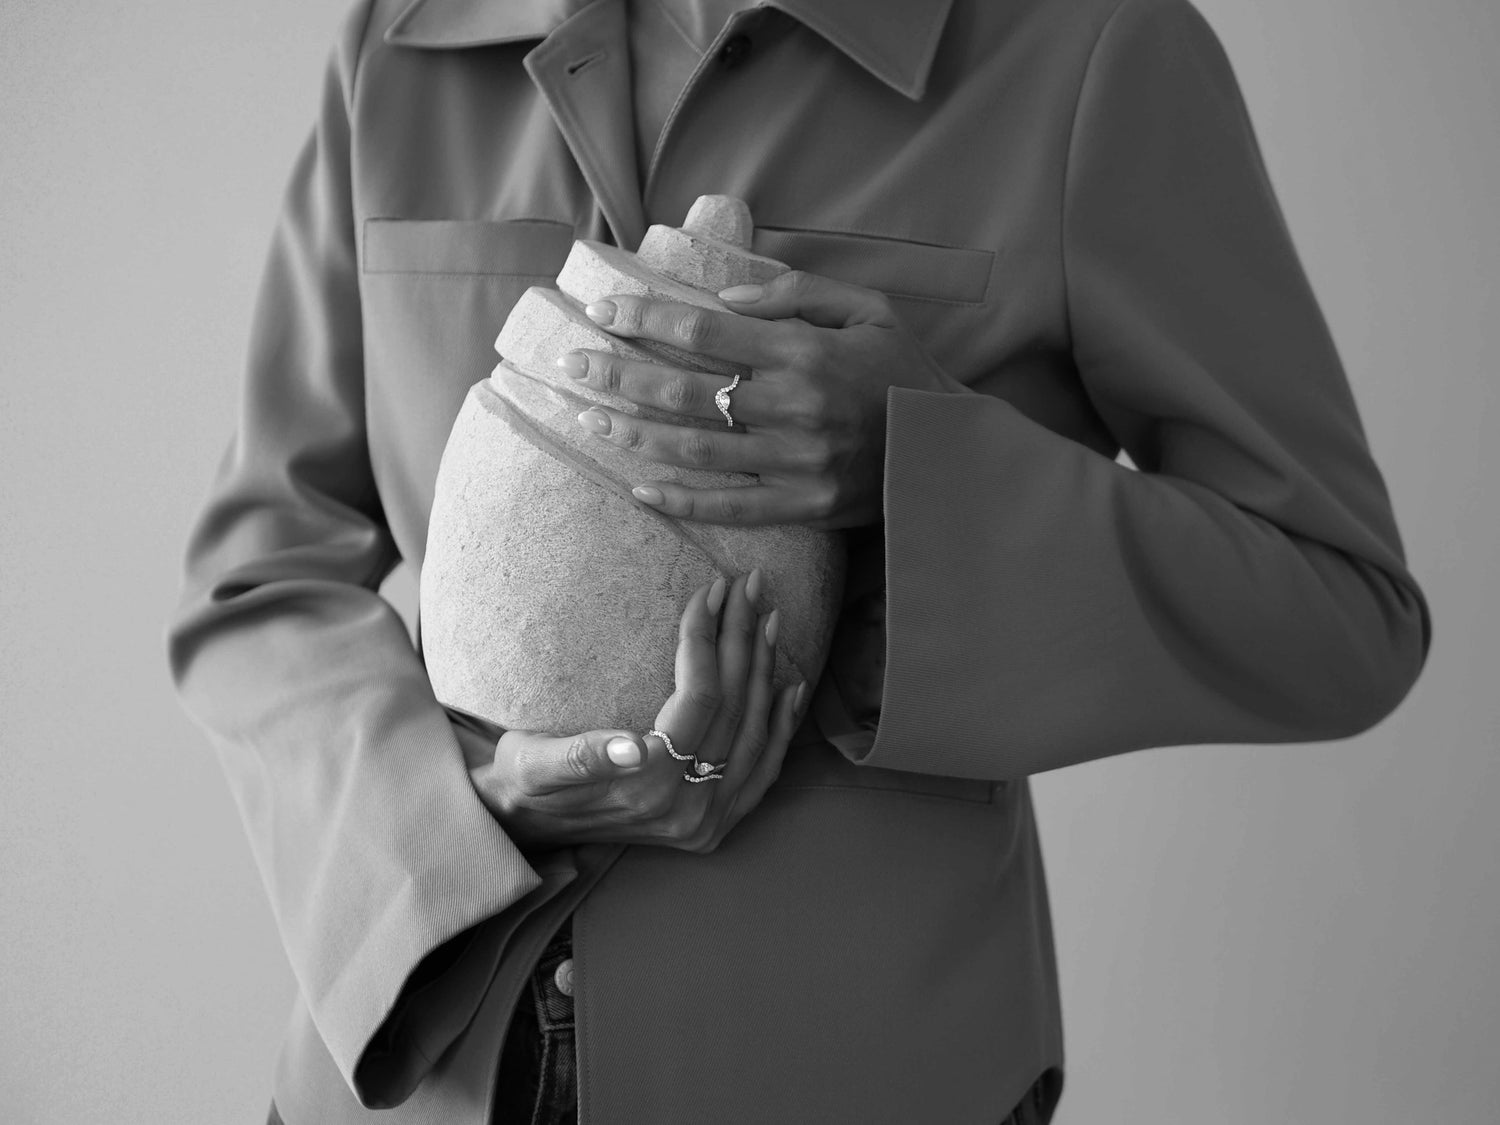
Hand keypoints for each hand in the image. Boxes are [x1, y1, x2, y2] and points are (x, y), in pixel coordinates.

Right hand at [469, 571, 805, 852]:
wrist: (524, 828)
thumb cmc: (524, 779)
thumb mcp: (532, 763)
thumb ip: (580, 758)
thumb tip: (631, 748)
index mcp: (646, 790)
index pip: (700, 699)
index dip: (707, 639)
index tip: (710, 589)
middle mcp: (687, 812)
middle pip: (734, 709)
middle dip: (743, 639)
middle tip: (749, 584)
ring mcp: (706, 823)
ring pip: (754, 733)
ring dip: (765, 670)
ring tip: (768, 616)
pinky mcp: (715, 826)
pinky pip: (763, 772)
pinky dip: (779, 726)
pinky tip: (789, 685)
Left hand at [558, 270, 958, 528]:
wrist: (954, 449)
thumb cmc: (902, 371)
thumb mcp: (867, 309)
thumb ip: (798, 293)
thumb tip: (728, 298)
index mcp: (804, 353)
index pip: (705, 332)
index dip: (647, 319)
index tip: (604, 313)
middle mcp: (794, 408)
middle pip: (686, 390)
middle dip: (621, 375)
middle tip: (572, 365)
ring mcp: (797, 463)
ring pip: (696, 449)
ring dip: (635, 434)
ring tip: (590, 418)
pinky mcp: (804, 506)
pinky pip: (730, 509)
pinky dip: (681, 501)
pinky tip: (638, 489)